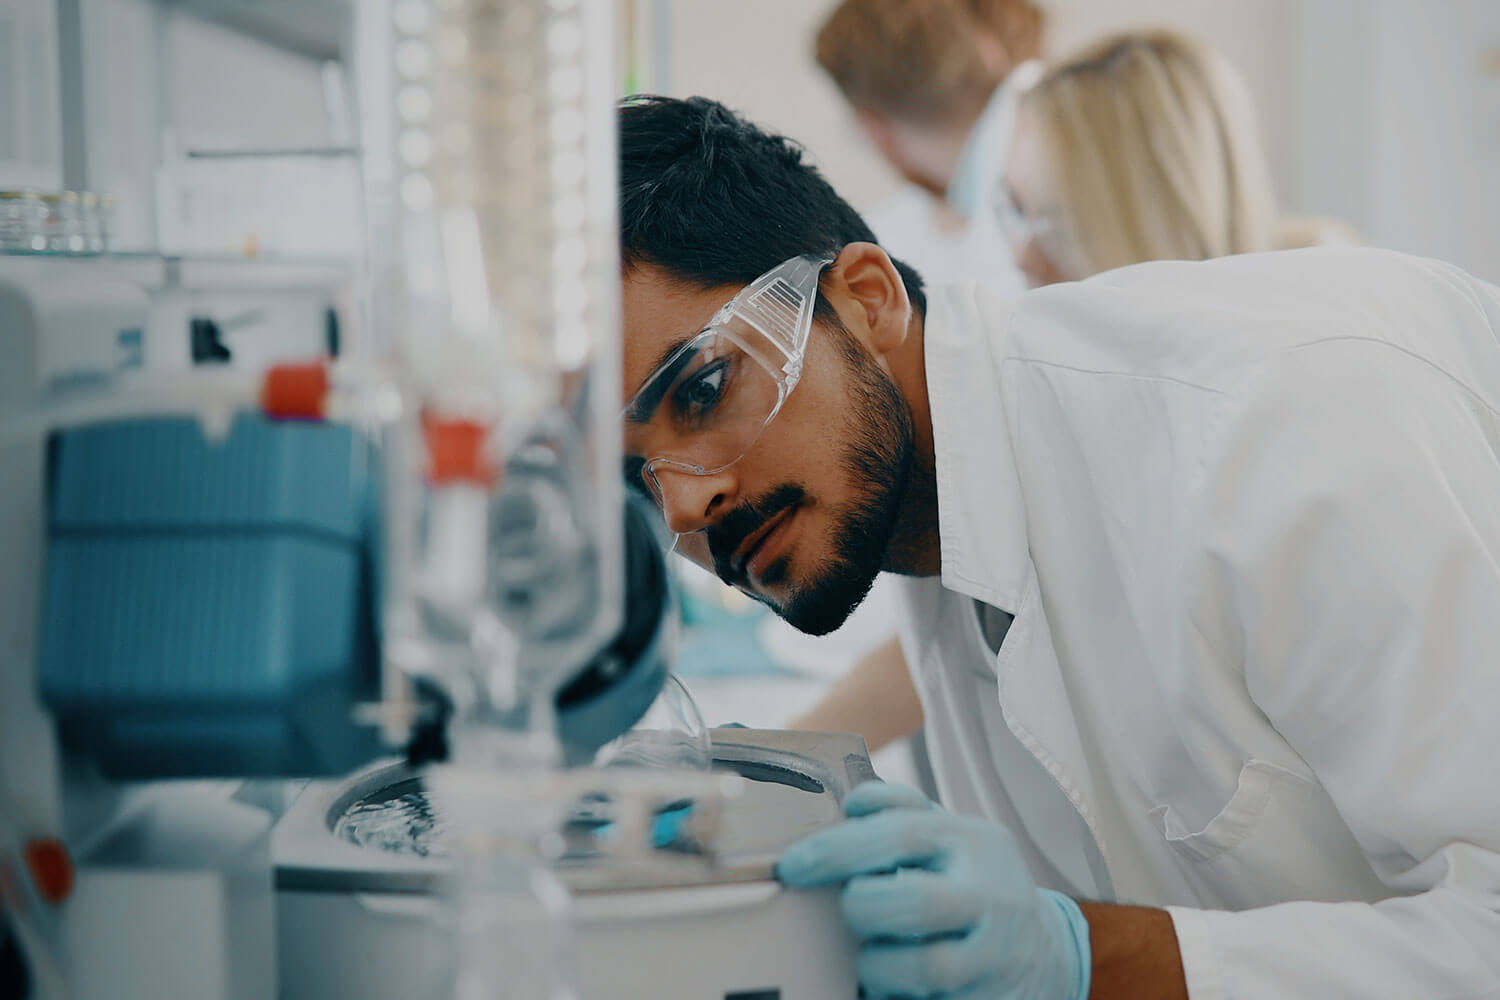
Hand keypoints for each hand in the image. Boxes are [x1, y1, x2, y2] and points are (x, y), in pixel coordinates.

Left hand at [776, 782, 1090, 999]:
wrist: (1043, 953)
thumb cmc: (974, 886)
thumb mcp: (952, 836)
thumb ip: (904, 812)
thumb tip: (852, 803)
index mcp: (973, 843)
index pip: (901, 834)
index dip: (838, 848)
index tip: (794, 865)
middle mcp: (990, 898)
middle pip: (912, 902)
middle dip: (862, 906)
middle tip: (853, 909)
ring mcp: (994, 956)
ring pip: (923, 965)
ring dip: (877, 963)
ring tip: (875, 956)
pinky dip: (893, 994)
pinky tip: (892, 984)